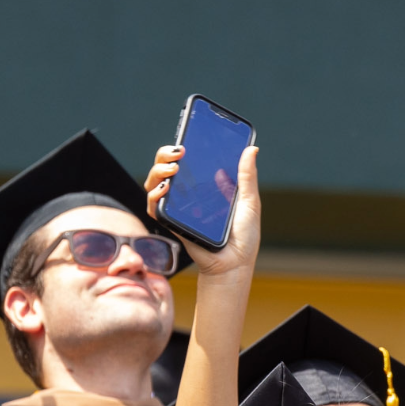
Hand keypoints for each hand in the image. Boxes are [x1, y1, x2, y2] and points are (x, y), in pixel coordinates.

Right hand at [147, 144, 260, 278]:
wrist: (234, 264)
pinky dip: (153, 196)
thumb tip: (251, 149)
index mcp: (205, 186)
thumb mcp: (249, 202)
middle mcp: (187, 194)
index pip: (185, 160)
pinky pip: (153, 207)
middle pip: (165, 167)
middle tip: (178, 153)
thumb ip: (247, 176)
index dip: (178, 148)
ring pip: (155, 183)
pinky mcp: (171, 223)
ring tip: (173, 170)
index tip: (185, 141)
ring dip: (158, 171)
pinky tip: (164, 189)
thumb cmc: (243, 236)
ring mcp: (177, 208)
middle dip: (164, 155)